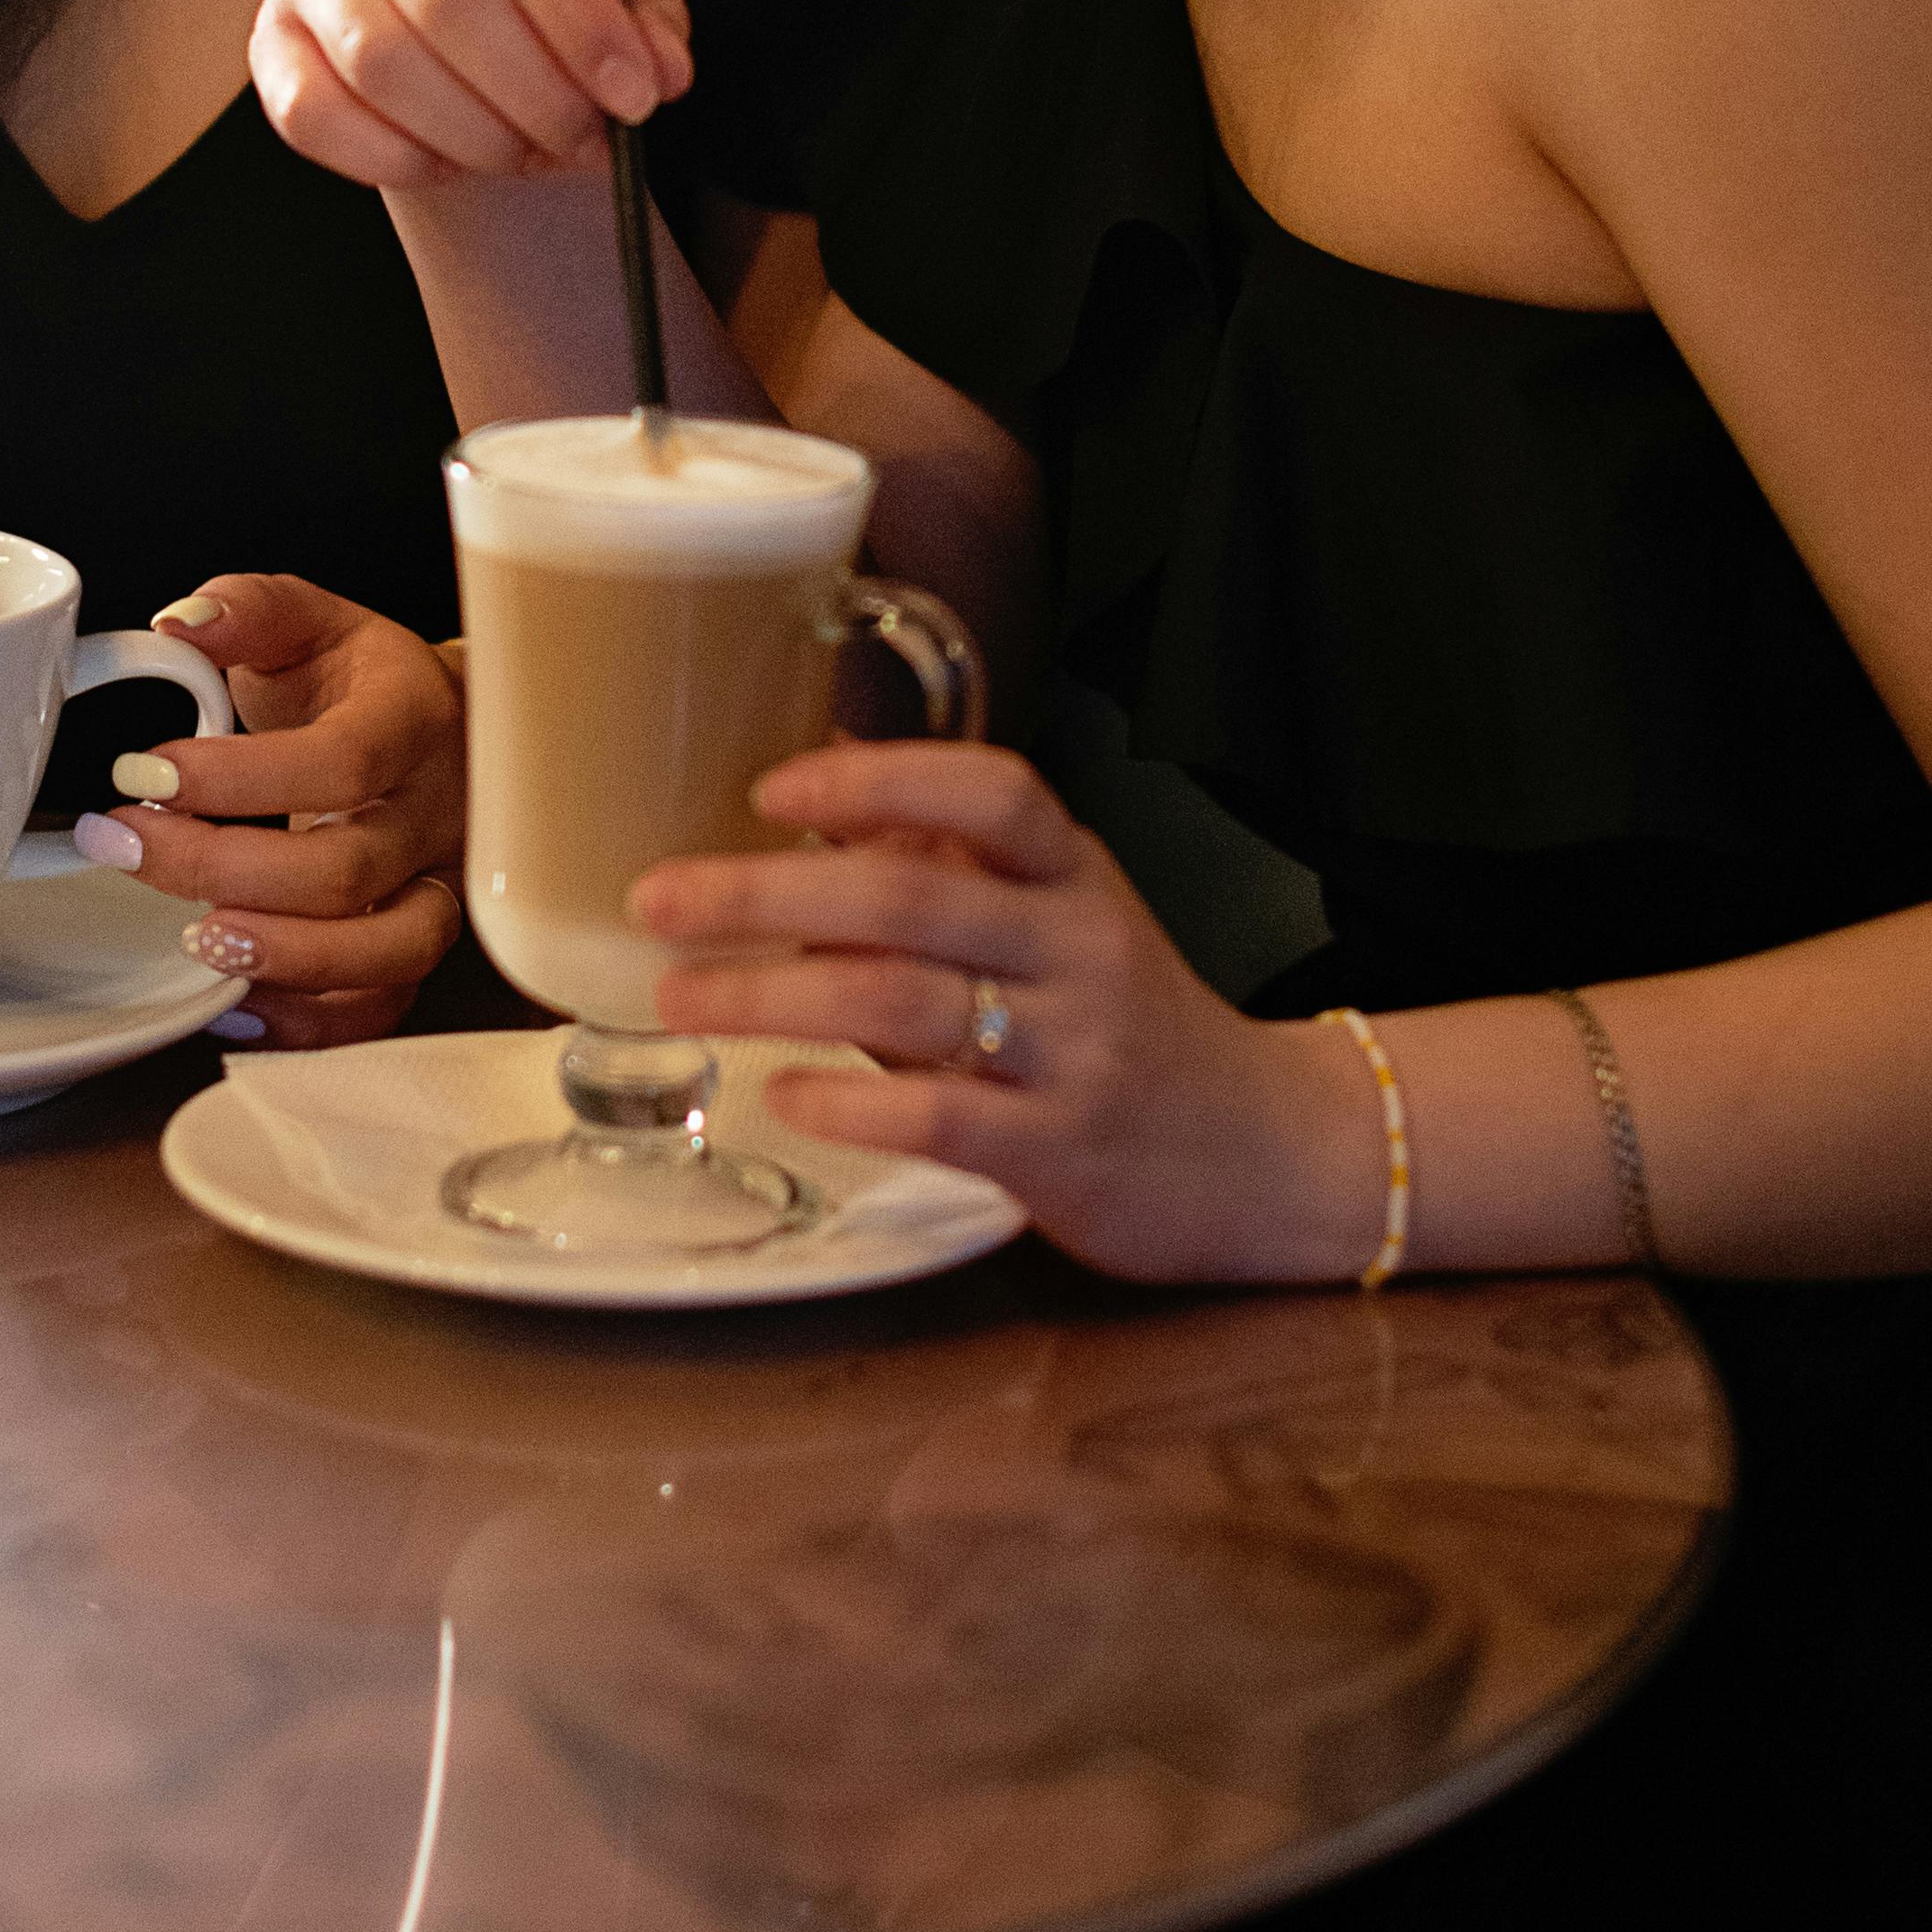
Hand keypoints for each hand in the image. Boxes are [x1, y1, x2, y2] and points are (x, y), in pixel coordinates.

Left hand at [72, 573, 465, 1048]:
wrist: (445, 730)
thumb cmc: (364, 681)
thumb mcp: (309, 621)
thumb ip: (246, 610)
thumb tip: (179, 624)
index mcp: (412, 719)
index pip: (340, 762)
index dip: (237, 780)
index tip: (143, 772)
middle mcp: (437, 810)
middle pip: (348, 871)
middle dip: (220, 870)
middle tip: (125, 844)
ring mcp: (437, 884)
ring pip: (389, 952)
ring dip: (282, 958)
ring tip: (195, 936)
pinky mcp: (418, 940)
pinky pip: (381, 1006)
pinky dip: (309, 1022)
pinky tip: (234, 1003)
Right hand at [251, 0, 692, 190]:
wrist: (459, 2)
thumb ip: (647, 17)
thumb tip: (659, 71)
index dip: (579, 18)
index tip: (633, 97)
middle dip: (531, 91)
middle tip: (585, 143)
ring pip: (378, 58)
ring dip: (470, 132)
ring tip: (528, 154)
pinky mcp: (271, 30)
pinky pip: (309, 110)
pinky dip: (390, 156)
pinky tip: (450, 163)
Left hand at [635, 746, 1384, 1285]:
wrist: (1273, 1153)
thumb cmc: (1135, 1025)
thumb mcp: (1064, 921)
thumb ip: (953, 870)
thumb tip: (815, 796)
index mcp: (1074, 877)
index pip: (992, 791)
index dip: (879, 777)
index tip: (770, 790)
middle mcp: (1077, 949)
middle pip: (909, 894)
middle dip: (766, 891)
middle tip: (658, 899)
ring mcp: (1074, 1052)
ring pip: (904, 998)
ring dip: (776, 993)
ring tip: (683, 992)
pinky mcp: (1063, 1153)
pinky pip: (943, 1116)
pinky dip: (852, 1100)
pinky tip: (785, 1092)